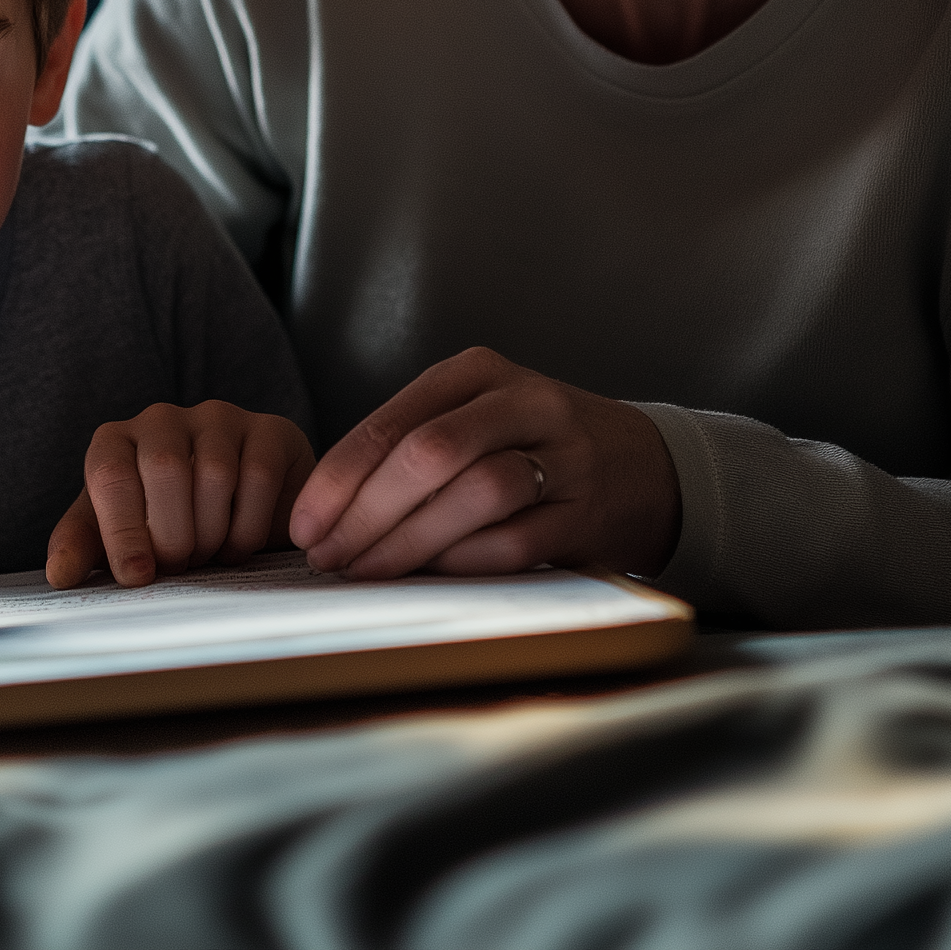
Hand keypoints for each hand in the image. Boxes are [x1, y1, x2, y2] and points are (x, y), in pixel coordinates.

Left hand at [46, 402, 314, 588]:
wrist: (235, 512)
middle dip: (173, 535)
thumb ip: (86, 548)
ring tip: (207, 555)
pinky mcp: (268, 430)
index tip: (136, 577)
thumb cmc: (165, 525)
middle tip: (179, 568)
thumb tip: (60, 573)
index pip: (110, 473)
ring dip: (212, 532)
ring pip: (215, 472)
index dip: (121, 530)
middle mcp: (163, 419)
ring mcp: (218, 418)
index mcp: (116, 441)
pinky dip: (249, 525)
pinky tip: (239, 544)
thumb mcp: (118, 536)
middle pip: (165, 468)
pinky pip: (259, 476)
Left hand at [288, 347, 679, 579]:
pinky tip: (430, 577)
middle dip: (366, 512)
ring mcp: (563, 456)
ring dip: (409, 541)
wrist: (646, 468)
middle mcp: (523, 402)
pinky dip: (464, 562)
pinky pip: (516, 541)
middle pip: (429, 453)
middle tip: (327, 555)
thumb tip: (326, 509)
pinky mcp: (588, 513)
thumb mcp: (476, 417)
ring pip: (473, 493)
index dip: (339, 477)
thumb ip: (410, 446)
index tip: (303, 522)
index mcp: (479, 372)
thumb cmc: (535, 445)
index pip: (393, 421)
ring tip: (368, 571)